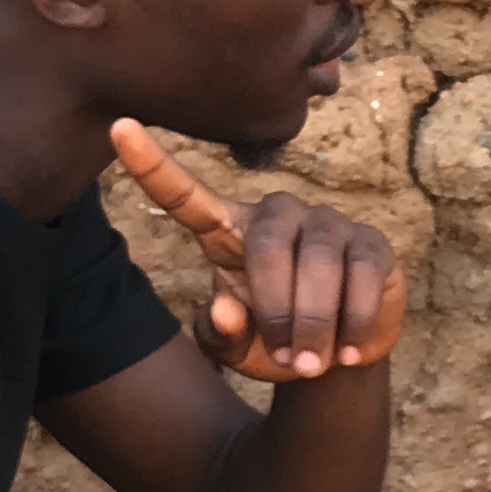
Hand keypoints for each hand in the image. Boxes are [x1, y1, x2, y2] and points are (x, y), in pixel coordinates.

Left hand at [112, 119, 406, 380]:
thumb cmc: (272, 343)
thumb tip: (228, 308)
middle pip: (267, 248)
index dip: (153, 166)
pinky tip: (350, 350)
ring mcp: (328, 222)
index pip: (186, 195)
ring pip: (321, 263)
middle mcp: (277, 215)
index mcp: (228, 231)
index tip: (119, 127)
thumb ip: (219, 334)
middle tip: (288, 360)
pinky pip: (364, 275)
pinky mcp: (372, 242)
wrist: (336, 358)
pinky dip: (356, 321)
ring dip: (316, 324)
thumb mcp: (235, 349)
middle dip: (278, 312)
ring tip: (313, 363)